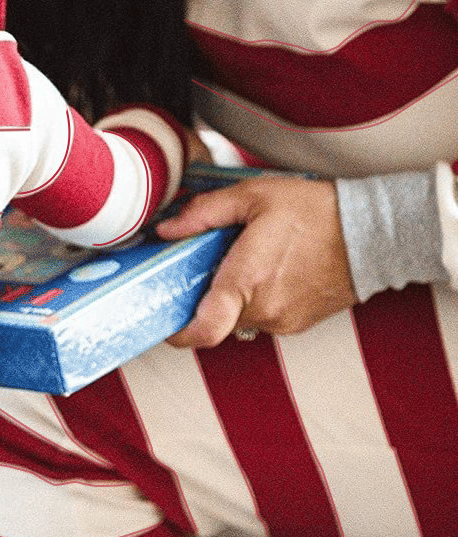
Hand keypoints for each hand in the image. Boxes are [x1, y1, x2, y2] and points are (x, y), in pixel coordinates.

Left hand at [157, 174, 357, 347]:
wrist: (375, 233)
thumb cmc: (317, 212)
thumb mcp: (256, 196)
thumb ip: (205, 213)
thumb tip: (166, 230)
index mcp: (245, 281)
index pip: (202, 330)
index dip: (179, 334)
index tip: (169, 324)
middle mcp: (261, 309)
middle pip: (218, 318)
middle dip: (213, 296)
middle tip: (220, 267)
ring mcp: (281, 321)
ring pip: (242, 318)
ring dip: (240, 297)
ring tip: (258, 262)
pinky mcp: (297, 325)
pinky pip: (266, 318)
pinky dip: (263, 300)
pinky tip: (279, 271)